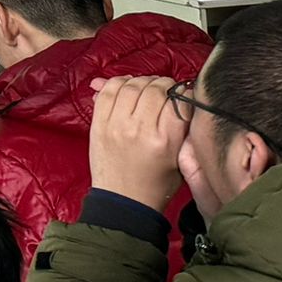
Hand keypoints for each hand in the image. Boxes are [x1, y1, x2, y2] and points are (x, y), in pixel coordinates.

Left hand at [89, 75, 187, 210]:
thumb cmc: (157, 183)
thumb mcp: (181, 159)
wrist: (123, 200)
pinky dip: (118, 82)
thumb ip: (183, 128)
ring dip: (142, 81)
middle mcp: (140, 129)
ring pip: (131, 85)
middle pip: (154, 88)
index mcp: (165, 141)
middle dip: (163, 83)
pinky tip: (128, 85)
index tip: (182, 93)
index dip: (182, 91)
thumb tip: (182, 95)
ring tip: (148, 86)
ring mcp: (116, 124)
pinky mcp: (98, 123)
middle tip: (166, 88)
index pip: (177, 100)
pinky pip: (108, 91)